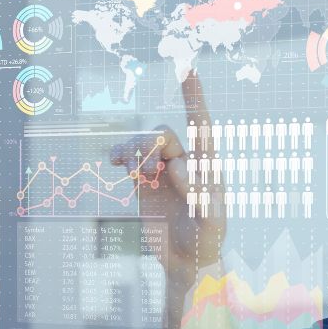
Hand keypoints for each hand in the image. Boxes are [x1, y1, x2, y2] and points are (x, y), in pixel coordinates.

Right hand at [109, 71, 225, 275]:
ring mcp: (162, 170)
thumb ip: (201, 197)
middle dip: (151, 146)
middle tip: (148, 172)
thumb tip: (178, 167)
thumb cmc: (207, 242)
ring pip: (143, 143)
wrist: (188, 260)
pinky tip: (115, 162)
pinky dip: (120, 154)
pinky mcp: (144, 181)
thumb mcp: (212, 225)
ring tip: (133, 172)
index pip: (200, 125)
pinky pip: (129, 157)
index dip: (194, 97)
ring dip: (134, 151)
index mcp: (206, 166)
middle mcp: (185, 162)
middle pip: (163, 133)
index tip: (189, 68)